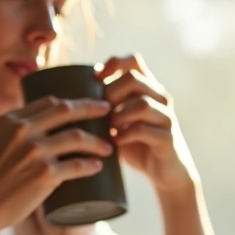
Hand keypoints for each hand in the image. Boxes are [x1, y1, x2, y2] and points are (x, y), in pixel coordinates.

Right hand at [0, 96, 112, 234]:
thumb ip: (16, 134)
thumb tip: (43, 130)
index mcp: (9, 120)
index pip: (49, 101)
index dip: (73, 101)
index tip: (88, 104)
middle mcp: (21, 131)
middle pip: (66, 111)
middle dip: (92, 108)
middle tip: (109, 113)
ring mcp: (33, 153)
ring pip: (76, 138)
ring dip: (98, 141)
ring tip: (108, 147)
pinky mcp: (43, 176)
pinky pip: (76, 166)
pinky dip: (91, 165)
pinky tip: (99, 166)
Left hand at [97, 54, 197, 193]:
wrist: (164, 173)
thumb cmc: (136, 145)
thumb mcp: (119, 122)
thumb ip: (104, 108)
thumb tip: (66, 99)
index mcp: (147, 89)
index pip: (133, 60)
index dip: (113, 63)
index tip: (95, 79)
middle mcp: (159, 99)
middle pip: (134, 79)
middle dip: (111, 93)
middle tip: (99, 111)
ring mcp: (166, 118)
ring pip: (142, 103)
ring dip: (118, 114)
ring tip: (108, 127)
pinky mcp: (168, 138)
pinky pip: (146, 130)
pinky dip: (127, 134)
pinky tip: (116, 141)